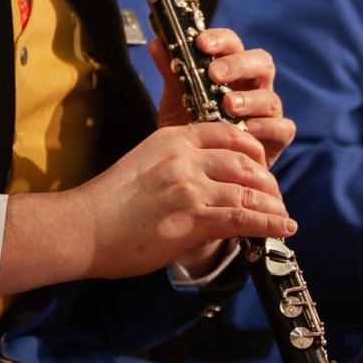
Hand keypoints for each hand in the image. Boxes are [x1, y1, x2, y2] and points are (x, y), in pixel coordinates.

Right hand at [0, 120, 296, 293]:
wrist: (80, 228)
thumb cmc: (108, 204)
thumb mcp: (144, 163)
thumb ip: (177, 162)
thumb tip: (207, 177)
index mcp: (173, 138)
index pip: (228, 134)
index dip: (253, 152)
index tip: (262, 168)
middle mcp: (185, 157)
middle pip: (246, 162)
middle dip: (267, 182)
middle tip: (274, 198)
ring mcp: (190, 186)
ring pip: (250, 191)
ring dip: (273, 206)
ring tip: (282, 217)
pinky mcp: (193, 217)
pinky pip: (244, 218)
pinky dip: (269, 224)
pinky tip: (282, 228)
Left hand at [151, 28, 294, 167]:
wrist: (201, 171)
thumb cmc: (193, 130)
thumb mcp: (176, 101)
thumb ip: (172, 74)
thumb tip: (156, 44)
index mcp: (233, 72)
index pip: (233, 45)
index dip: (221, 40)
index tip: (201, 42)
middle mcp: (254, 87)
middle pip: (261, 63)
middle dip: (239, 65)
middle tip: (216, 74)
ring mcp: (268, 112)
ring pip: (269, 97)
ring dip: (250, 99)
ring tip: (229, 105)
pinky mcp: (277, 138)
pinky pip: (283, 128)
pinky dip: (268, 127)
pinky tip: (249, 129)